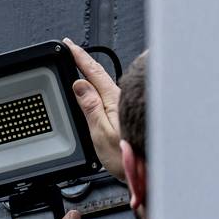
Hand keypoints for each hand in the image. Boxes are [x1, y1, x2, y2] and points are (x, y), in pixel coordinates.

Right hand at [64, 38, 123, 180]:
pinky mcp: (128, 117)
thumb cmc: (128, 156)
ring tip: (81, 70)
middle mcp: (121, 100)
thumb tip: (80, 85)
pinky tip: (98, 94)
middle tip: (72, 53)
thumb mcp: (101, 133)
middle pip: (99, 76)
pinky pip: (110, 97)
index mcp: (112, 100)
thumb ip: (90, 107)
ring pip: (106, 86)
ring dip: (93, 76)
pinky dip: (100, 90)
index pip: (92, 72)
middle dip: (85, 63)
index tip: (68, 45)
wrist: (150, 172)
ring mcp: (126, 108)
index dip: (79, 57)